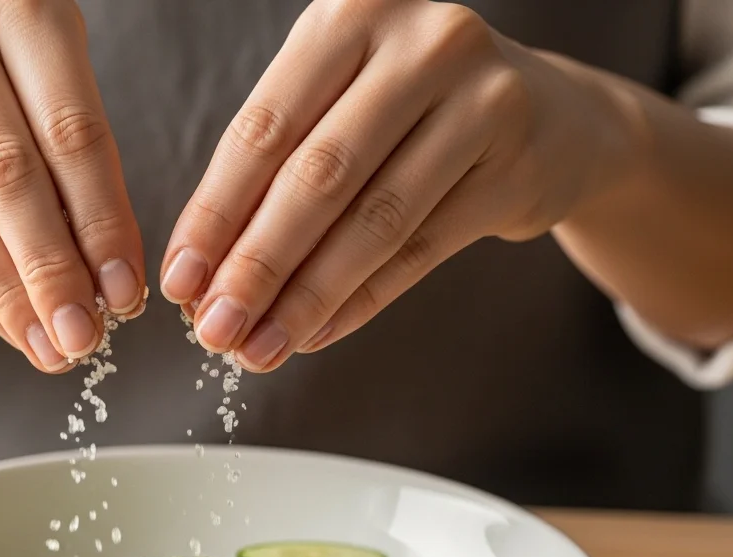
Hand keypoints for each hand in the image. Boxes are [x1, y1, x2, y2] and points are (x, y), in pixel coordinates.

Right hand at [0, 0, 143, 371]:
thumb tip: (114, 280)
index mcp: (19, 2)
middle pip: (7, 173)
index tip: (127, 293)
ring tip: (51, 346)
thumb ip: (83, 156)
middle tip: (86, 338)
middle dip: (52, 268)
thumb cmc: (13, 75)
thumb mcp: (57, 78)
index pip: (71, 132)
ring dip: (10, 291)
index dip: (101, 220)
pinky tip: (10, 324)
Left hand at [161, 0, 629, 369]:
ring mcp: (483, 101)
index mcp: (354, 12)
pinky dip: (361, 300)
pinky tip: (316, 333)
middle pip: (318, 175)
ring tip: (259, 347)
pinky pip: (422, 249)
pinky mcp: (519, 166)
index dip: (215, 213)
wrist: (552, 116)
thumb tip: (202, 274)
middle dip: (256, 264)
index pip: (264, 128)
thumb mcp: (340, 103)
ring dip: (306, 297)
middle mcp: (424, 42)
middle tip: (214, 329)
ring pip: (374, 219)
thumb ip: (275, 170)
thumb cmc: (412, 110)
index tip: (180, 281)